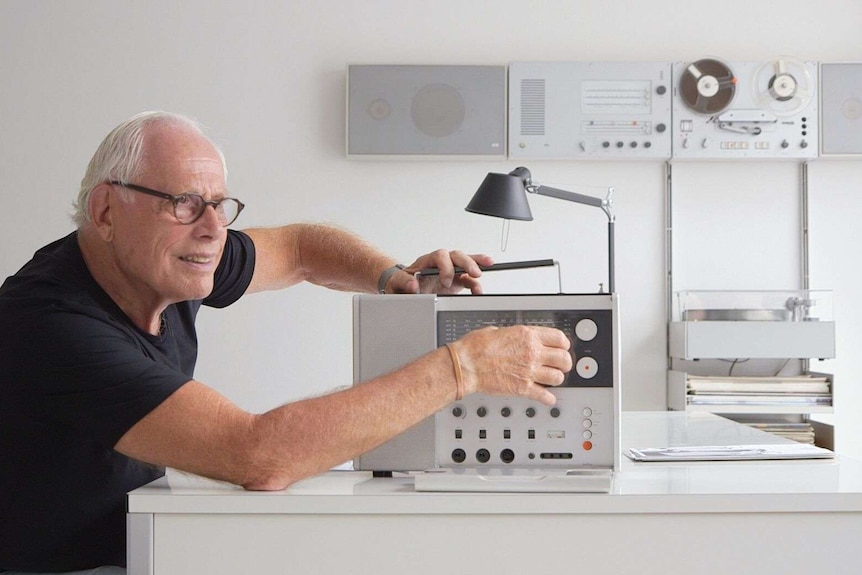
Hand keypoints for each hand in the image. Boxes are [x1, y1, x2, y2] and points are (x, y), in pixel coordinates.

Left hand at [389, 250, 493, 294]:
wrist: (403, 290)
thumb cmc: (401, 284)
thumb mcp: (396, 283)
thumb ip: (402, 282)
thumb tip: (412, 285)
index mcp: (427, 261)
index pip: (440, 256)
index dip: (445, 266)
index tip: (446, 281)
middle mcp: (440, 263)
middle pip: (456, 256)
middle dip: (467, 262)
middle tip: (474, 272)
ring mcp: (450, 271)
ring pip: (466, 262)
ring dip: (477, 264)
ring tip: (488, 266)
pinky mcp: (456, 281)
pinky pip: (469, 279)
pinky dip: (475, 284)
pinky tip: (479, 290)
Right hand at [448, 325, 571, 405]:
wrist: (466, 365)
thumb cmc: (475, 348)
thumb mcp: (497, 330)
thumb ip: (513, 335)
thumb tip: (515, 338)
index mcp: (527, 336)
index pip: (559, 338)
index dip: (563, 344)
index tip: (562, 348)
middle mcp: (532, 353)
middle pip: (563, 359)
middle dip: (564, 362)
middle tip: (561, 365)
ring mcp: (529, 372)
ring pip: (558, 377)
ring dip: (556, 379)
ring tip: (551, 379)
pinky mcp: (523, 388)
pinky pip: (545, 396)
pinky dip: (548, 398)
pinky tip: (547, 397)